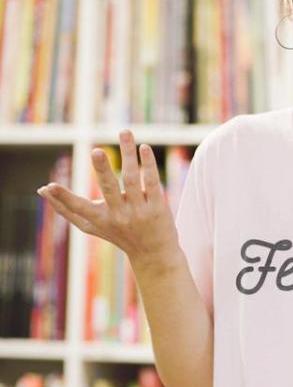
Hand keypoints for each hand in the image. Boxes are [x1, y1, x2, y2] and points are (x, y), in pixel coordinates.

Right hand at [37, 129, 179, 269]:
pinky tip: (144, 148)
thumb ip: (68, 209)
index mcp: (99, 219)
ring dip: (128, 153)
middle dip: (102, 170)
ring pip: (132, 178)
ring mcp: (139, 211)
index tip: (48, 187)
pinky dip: (148, 164)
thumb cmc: (118, 234)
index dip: (63, 199)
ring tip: (125, 132)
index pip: (78, 208)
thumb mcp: (92, 226)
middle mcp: (118, 215)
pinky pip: (152, 182)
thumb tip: (41, 190)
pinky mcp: (157, 207)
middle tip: (96, 151)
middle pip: (109, 188)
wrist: (154, 254)